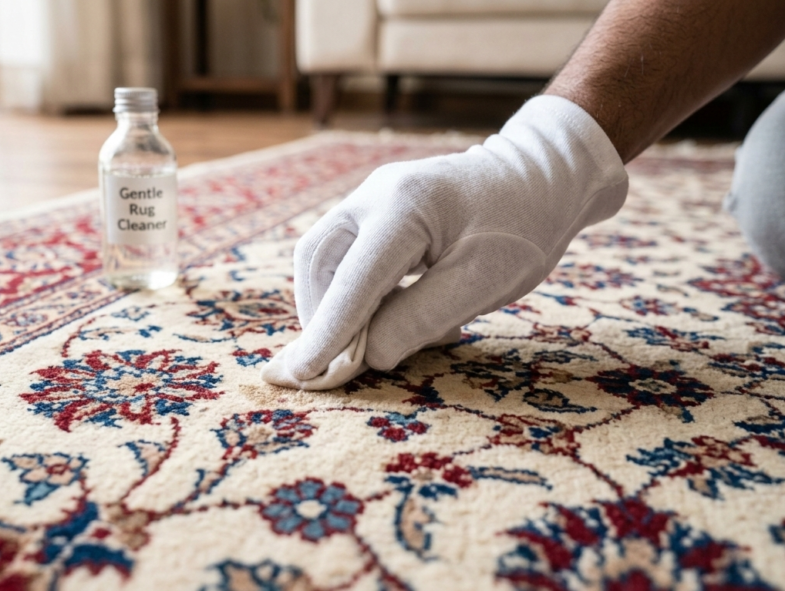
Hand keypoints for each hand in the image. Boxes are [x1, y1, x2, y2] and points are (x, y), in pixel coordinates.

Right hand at [262, 96, 628, 389]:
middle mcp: (374, 194)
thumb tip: (367, 354)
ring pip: (323, 258)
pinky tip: (378, 316)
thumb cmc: (521, 229)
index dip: (327, 333)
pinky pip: (344, 253)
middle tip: (334, 363)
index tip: (303, 374)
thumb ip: (419, 319)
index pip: (352, 281)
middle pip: (318, 262)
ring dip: (330, 304)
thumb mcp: (482, 282)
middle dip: (320, 317)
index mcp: (404, 207)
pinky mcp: (375, 209)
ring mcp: (371, 196)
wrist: (543, 178)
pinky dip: (349, 291)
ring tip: (357, 342)